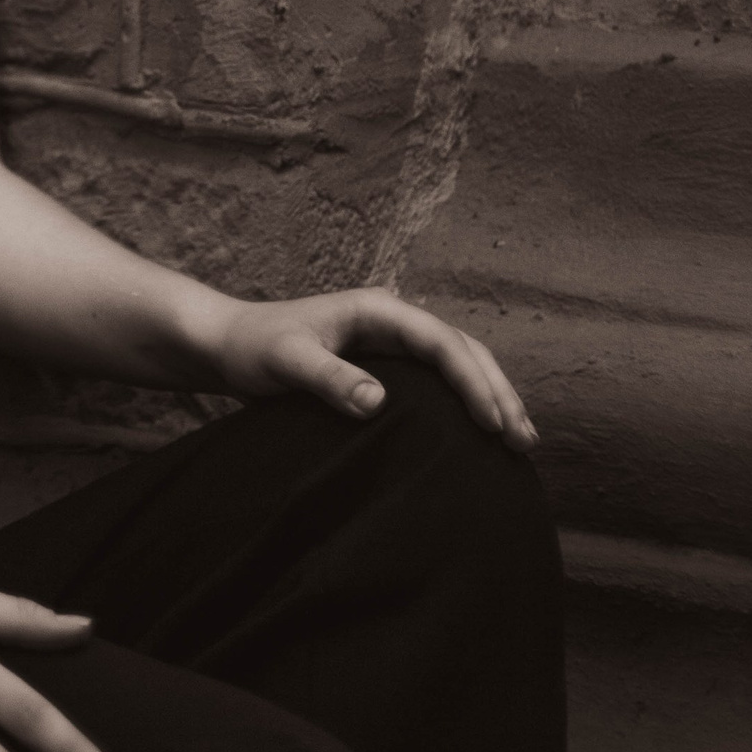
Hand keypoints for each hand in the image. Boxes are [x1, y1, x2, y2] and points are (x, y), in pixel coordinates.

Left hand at [208, 287, 538, 449]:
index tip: (494, 424)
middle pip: (462, 350)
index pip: (442, 343)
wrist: (227, 344)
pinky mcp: (384, 363)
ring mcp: (390, 341)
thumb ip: (328, 378)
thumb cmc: (253, 348)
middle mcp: (391, 319)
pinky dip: (465, 402)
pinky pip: (437, 380)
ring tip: (518, 441)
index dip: (473, 382)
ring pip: (456, 363)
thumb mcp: (286, 362)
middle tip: (523, 441)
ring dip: (489, 396)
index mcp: (377, 310)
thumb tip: (377, 402)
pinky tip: (479, 432)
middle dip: (497, 391)